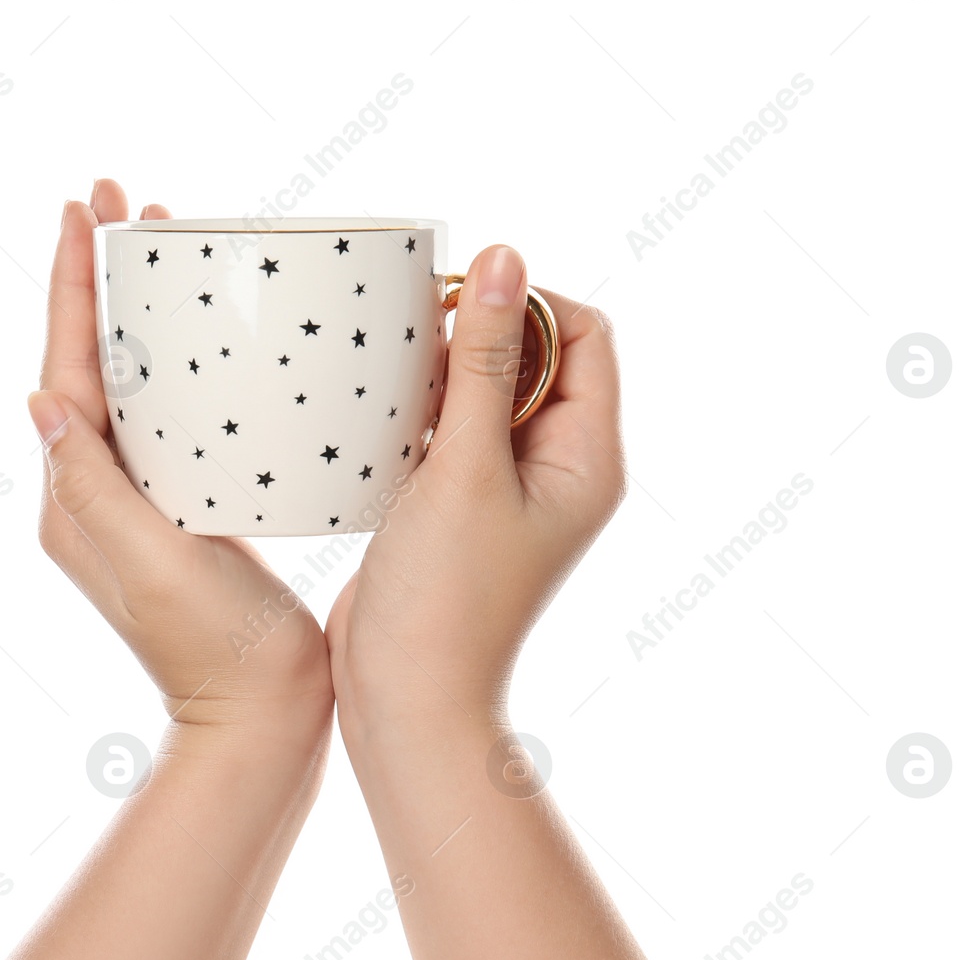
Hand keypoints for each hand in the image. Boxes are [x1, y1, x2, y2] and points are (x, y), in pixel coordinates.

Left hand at [30, 180, 332, 738]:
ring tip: (162, 247)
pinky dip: (179, 366)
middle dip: (99, 280)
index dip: (71, 285)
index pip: (64, 369)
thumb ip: (91, 485)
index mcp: (75, 501)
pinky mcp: (186, 512)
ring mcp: (141, 503)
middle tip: (127, 203)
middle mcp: (95, 495)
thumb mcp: (150, 562)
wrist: (260, 719)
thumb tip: (38, 399)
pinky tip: (213, 343)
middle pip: (88, 362)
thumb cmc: (214, 648)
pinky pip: (169, 421)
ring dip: (137, 312)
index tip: (85, 209)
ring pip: (129, 386)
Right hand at [327, 243, 624, 730]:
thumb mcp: (466, 469)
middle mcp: (556, 469)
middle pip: (533, 358)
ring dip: (441, 373)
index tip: (459, 309)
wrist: (404, 700)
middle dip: (478, 334)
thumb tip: (505, 259)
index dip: (529, 305)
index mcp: (587, 459)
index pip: (583, 336)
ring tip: (390, 377)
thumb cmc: (446, 600)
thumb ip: (483, 361)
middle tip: (414, 336)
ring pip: (482, 392)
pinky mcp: (455, 506)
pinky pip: (446, 432)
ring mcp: (505, 490)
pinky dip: (415, 413)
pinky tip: (373, 418)